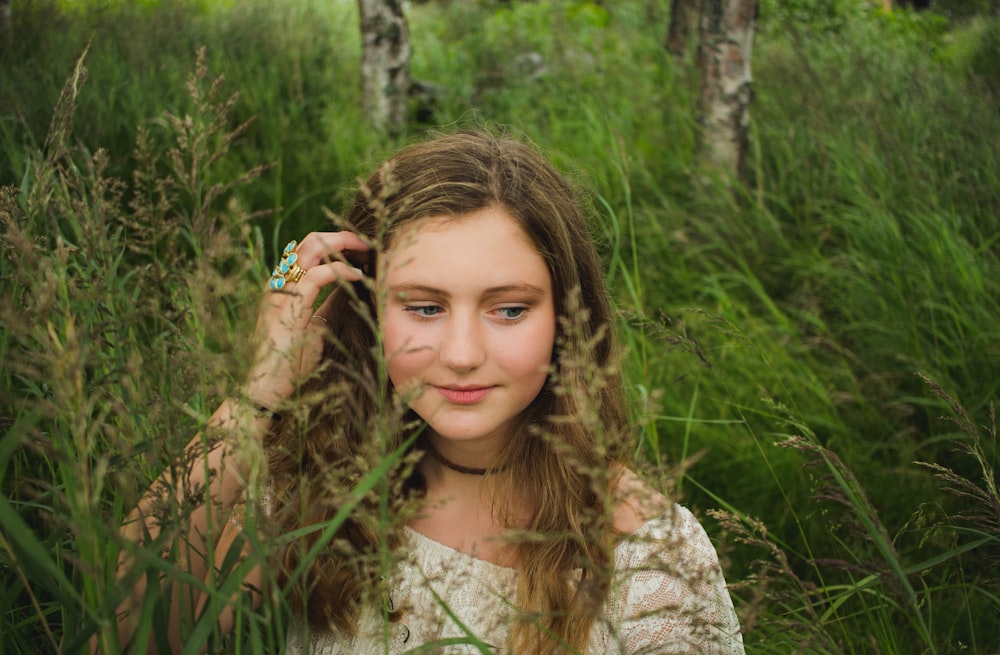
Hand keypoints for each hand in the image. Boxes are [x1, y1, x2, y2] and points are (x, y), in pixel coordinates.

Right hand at [245, 231, 370, 410]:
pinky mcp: (288, 307)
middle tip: (369, 244)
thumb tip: (350, 287)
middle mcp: (279, 282)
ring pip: (311, 249)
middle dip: (343, 237)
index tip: (363, 249)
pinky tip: (358, 275)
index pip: (309, 248)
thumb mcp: (316, 325)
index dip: (337, 242)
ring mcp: (281, 292)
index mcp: (284, 285)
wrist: (267, 388)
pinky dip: (340, 270)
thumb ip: (328, 303)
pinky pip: (315, 276)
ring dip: (343, 246)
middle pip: (310, 241)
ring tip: (367, 252)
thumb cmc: (291, 361)